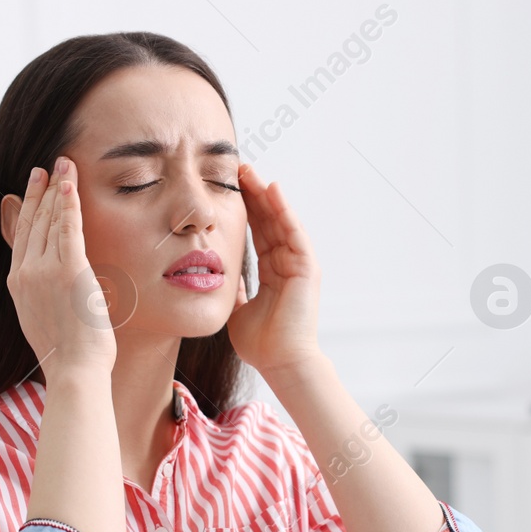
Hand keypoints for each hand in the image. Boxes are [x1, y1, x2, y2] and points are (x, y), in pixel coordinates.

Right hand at [6, 157, 114, 378]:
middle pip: (33, 222)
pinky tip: (70, 184)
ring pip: (49, 220)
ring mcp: (44, 271)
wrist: (74, 371)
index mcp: (17, 285)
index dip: (28, 208)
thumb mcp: (46, 320)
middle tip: (48, 166)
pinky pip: (68, 228)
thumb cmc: (69, 355)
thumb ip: (45, 295)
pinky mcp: (68, 271)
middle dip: (42, 190)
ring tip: (63, 164)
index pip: (22, 237)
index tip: (33, 187)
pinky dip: (69, 203)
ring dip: (57, 188)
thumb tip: (55, 287)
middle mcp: (25, 274)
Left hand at [225, 163, 322, 380]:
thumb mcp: (238, 310)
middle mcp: (287, 264)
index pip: (257, 232)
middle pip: (269, 221)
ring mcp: (298, 264)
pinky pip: (294, 233)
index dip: (244, 210)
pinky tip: (273, 191)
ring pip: (281, 221)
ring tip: (251, 172)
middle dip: (253, 194)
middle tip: (237, 169)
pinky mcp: (307, 268)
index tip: (227, 188)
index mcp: (273, 272)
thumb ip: (235, 292)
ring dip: (266, 196)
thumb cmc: (261, 344)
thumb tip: (223, 280)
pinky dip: (285, 211)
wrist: (280, 362)